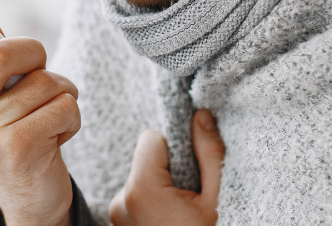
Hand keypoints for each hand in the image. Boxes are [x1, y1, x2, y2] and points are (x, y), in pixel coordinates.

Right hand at [0, 0, 79, 225]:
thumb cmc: (13, 136)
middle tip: (39, 66)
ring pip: (44, 80)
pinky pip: (63, 105)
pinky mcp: (17, 149)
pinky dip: (72, 116)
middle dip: (33, 51)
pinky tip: (56, 136)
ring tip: (47, 116)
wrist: (30, 199)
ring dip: (61, 92)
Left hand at [108, 110, 224, 225]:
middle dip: (167, 168)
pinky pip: (134, 194)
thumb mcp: (215, 199)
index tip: (188, 169)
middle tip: (186, 196)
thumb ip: (209, 154)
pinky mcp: (116, 220)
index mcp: (142, 189)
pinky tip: (166, 217)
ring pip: (140, 176)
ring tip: (177, 210)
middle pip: (145, 158)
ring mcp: (116, 213)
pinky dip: (150, 200)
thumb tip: (201, 116)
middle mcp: (121, 200)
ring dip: (159, 185)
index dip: (174, 147)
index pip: (151, 138)